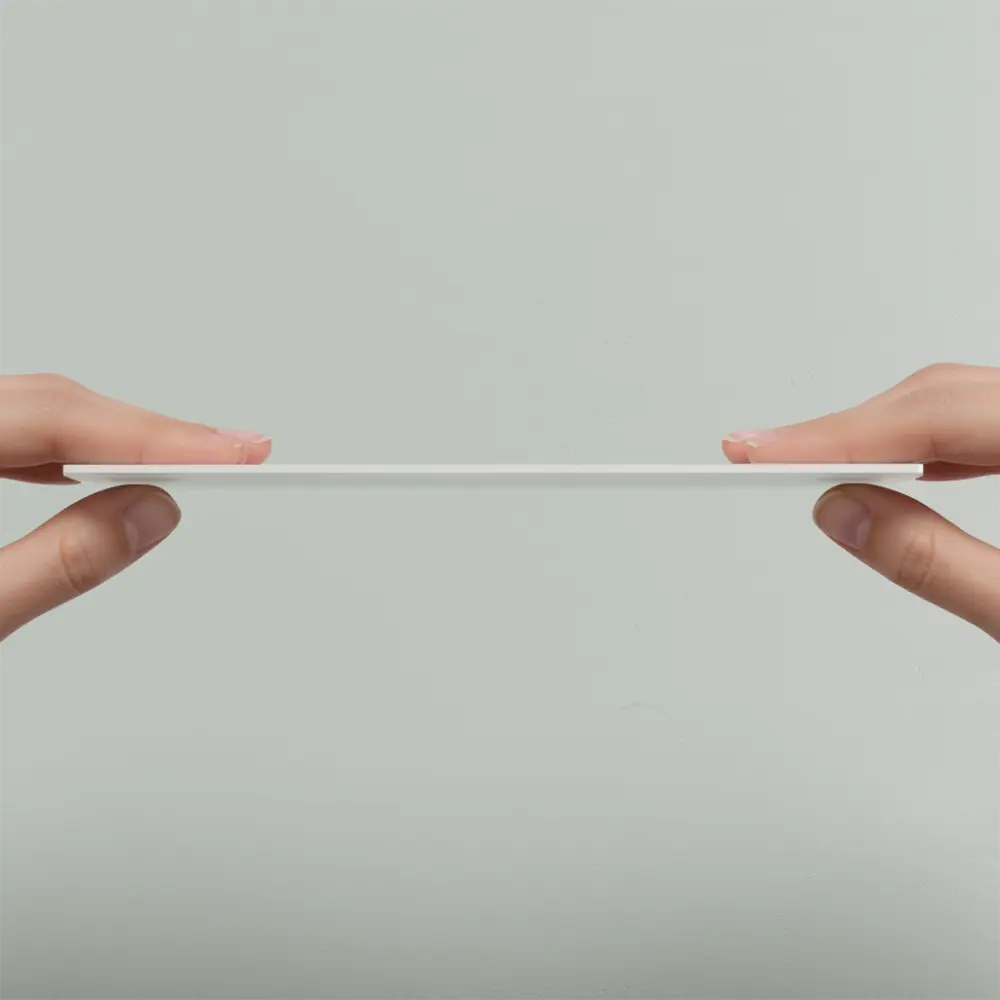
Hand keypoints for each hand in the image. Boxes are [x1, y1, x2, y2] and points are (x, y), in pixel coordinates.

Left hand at [0, 374, 269, 641]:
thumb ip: (55, 563)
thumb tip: (150, 513)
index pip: (56, 416)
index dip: (152, 435)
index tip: (230, 453)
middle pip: (56, 404)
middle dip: (152, 431)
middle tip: (239, 452)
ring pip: (43, 413)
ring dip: (121, 437)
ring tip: (196, 459)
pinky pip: (22, 434)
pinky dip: (76, 450)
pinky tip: (112, 465)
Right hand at [722, 363, 999, 640]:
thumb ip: (940, 563)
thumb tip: (844, 514)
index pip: (934, 413)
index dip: (837, 435)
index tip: (761, 453)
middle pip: (937, 395)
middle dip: (844, 430)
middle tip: (759, 456)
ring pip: (951, 402)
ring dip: (876, 433)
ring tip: (805, 461)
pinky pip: (973, 422)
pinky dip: (921, 443)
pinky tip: (886, 464)